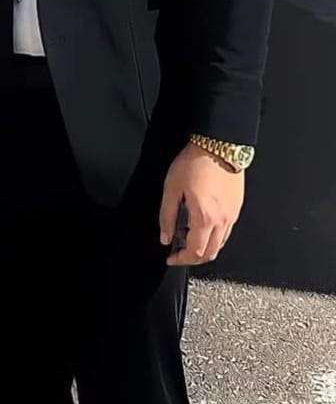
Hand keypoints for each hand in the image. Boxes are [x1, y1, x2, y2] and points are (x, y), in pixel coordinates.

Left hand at [159, 142, 244, 266]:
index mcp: (205, 218)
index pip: (195, 252)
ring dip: (205, 247)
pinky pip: (227, 230)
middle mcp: (222, 220)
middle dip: (193, 258)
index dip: (181, 259)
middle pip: (210, 254)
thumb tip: (166, 237)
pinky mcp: (237, 206)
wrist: (219, 144)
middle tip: (180, 252)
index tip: (171, 258)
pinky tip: (202, 223)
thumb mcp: (172, 189)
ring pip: (220, 244)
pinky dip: (214, 235)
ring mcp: (232, 214)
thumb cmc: (196, 162)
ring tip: (188, 235)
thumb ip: (167, 217)